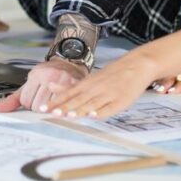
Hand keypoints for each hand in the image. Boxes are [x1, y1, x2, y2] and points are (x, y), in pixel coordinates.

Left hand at [0, 58, 87, 112]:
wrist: (68, 63)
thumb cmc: (48, 74)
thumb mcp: (30, 82)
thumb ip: (14, 98)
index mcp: (36, 75)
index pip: (26, 102)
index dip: (29, 104)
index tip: (34, 99)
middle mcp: (49, 76)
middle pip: (38, 106)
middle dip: (40, 107)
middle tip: (44, 100)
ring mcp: (63, 81)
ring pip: (51, 108)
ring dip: (51, 109)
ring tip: (53, 101)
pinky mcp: (75, 86)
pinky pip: (65, 104)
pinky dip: (63, 108)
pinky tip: (63, 105)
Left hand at [44, 50, 158, 117]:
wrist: (137, 64)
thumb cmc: (111, 74)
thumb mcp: (90, 78)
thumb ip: (71, 86)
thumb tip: (50, 85)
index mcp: (87, 83)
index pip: (68, 94)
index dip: (56, 101)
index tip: (43, 109)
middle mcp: (96, 88)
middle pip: (78, 99)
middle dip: (65, 107)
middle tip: (52, 113)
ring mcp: (109, 94)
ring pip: (92, 104)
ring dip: (80, 110)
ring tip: (68, 115)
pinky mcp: (122, 101)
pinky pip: (110, 108)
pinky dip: (101, 112)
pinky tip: (94, 116)